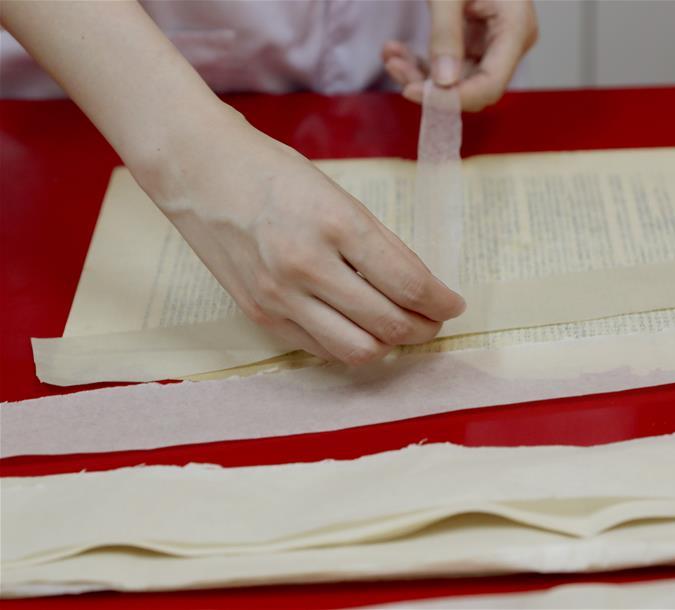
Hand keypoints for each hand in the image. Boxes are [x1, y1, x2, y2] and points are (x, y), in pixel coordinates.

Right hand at [145, 111, 465, 364]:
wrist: (199, 172)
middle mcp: (307, 266)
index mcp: (336, 224)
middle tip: (433, 319)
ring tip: (399, 328)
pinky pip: (320, 349)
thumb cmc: (274, 173)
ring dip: (390, 345)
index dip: (442, 302)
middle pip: (389, 325)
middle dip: (424, 328)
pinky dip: (349, 344)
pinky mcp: (260, 315)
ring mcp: (280, 297)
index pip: (409, 283)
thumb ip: (377, 243)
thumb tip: (418, 286)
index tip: (454, 304)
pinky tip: (358, 327)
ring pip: (358, 351)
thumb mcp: (337, 195)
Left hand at [383, 0, 537, 111]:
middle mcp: (509, 41)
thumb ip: (445, 35)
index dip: (453, 99)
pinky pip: (449, 63)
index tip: (413, 93)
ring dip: (419, 73)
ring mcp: (493, 42)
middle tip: (396, 69)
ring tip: (391, 57)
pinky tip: (395, 51)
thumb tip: (443, 84)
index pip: (490, 85)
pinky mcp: (476, 40)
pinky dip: (421, 61)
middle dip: (430, 84)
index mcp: (515, 27)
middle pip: (471, 85)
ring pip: (455, 78)